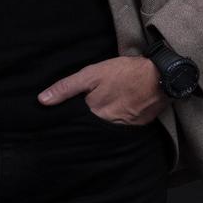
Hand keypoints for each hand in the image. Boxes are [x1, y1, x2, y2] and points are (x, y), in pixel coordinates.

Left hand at [37, 56, 168, 125]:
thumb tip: (42, 101)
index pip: (73, 123)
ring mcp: (122, 130)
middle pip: (88, 128)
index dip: (66, 120)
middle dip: (83, 123)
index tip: (57, 120)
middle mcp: (106, 127)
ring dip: (99, 124)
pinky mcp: (136, 128)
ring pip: (103, 130)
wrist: (160, 77)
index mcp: (94, 114)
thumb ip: (67, 88)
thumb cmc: (124, 72)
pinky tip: (117, 110)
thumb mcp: (91, 74)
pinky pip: (119, 129)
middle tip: (87, 108)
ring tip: (102, 109)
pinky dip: (115, 123)